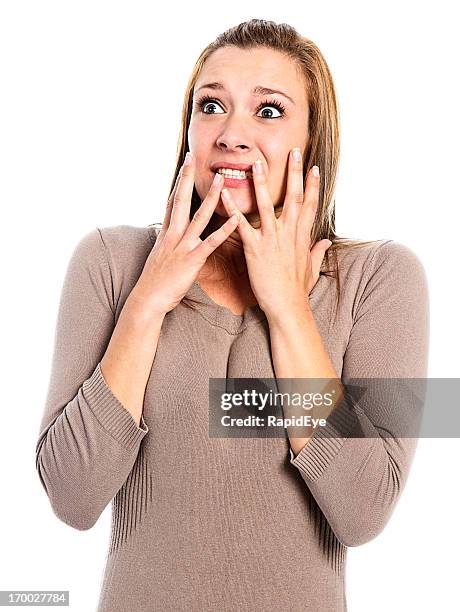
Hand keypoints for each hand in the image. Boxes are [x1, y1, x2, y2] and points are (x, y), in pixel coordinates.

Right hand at [131, 152, 238, 314]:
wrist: (148, 300)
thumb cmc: (154, 282)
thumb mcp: (159, 257)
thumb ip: (166, 242)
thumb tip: (168, 233)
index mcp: (165, 233)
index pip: (172, 202)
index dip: (178, 182)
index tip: (184, 165)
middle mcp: (172, 235)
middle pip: (181, 200)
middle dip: (187, 178)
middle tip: (193, 157)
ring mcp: (182, 246)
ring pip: (198, 216)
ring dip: (211, 197)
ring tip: (221, 179)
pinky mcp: (191, 260)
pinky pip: (210, 242)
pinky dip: (224, 229)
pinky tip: (235, 218)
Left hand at [219, 149, 331, 318]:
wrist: (288, 307)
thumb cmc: (298, 291)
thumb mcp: (312, 268)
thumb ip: (318, 252)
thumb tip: (327, 242)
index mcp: (302, 237)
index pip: (310, 205)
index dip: (313, 185)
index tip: (313, 167)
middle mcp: (289, 234)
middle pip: (295, 197)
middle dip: (294, 173)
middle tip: (294, 150)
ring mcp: (273, 240)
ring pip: (268, 205)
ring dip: (262, 182)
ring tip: (256, 162)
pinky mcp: (256, 249)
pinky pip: (242, 225)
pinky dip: (233, 209)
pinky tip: (224, 195)